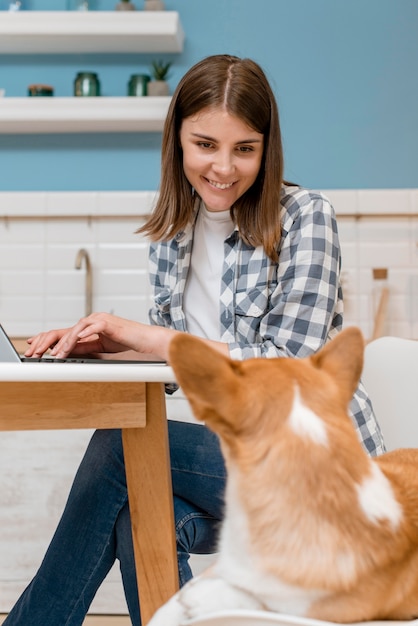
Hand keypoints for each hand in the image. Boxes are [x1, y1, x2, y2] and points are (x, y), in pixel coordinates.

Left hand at [25, 313, 173, 360]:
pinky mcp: (109, 323)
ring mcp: (100, 320)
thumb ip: (85, 348)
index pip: (63, 333)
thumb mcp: (101, 348)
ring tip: (56, 354)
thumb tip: (66, 353)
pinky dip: (82, 335)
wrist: (146, 340)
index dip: (46, 339)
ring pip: (76, 329)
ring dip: (64, 343)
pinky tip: (72, 343)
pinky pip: (92, 328)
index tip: (33, 346)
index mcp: (88, 327)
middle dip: (47, 341)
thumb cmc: (127, 343)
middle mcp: (91, 320)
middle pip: (64, 329)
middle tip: (35, 351)